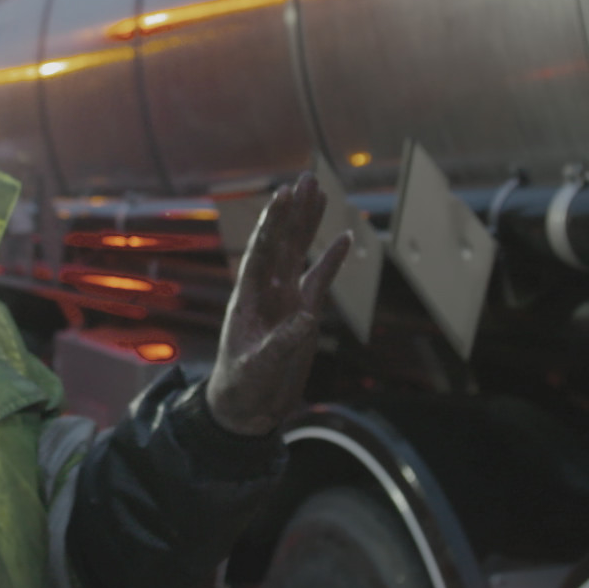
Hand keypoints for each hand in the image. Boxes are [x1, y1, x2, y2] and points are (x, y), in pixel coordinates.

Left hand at [205, 174, 352, 435]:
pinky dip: (333, 259)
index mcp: (249, 298)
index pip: (261, 253)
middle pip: (281, 243)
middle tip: (305, 178)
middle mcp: (267, 291)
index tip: (282, 196)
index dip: (272, 224)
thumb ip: (279, 345)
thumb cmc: (242, 388)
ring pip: (299, 253)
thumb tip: (305, 318)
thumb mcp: (257, 370)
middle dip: (293, 211)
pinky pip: (320, 280)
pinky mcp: (304, 313)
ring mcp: (286, 299)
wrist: (247, 409)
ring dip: (309, 223)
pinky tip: (346, 237)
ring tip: (320, 191)